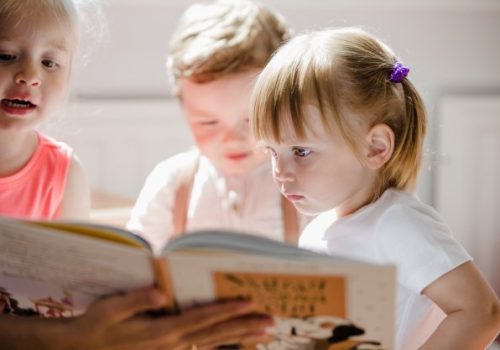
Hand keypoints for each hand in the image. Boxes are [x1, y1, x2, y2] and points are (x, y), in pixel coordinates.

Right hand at [64, 288, 272, 348]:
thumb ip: (136, 299)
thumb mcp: (111, 309)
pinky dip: (223, 344)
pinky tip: (237, 342)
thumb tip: (161, 292)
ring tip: (264, 334)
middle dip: (244, 326)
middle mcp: (172, 344)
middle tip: (270, 322)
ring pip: (214, 343)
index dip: (225, 310)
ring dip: (240, 338)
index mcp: (161, 331)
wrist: (84, 349)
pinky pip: (203, 348)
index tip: (248, 303)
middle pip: (215, 334)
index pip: (201, 319)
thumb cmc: (98, 325)